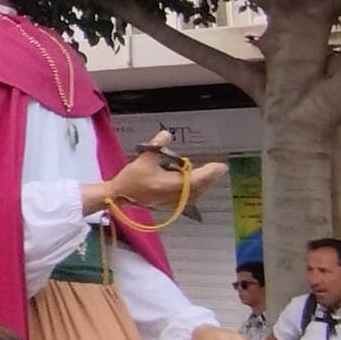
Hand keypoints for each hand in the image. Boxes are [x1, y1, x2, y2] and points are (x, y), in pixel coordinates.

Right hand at [106, 131, 225, 210]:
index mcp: (170, 185)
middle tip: (218, 169)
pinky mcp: (169, 205)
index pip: (196, 179)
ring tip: (208, 174)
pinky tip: (193, 184)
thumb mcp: (143, 158)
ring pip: (195, 194)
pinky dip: (194, 190)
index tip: (221, 166)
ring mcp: (172, 202)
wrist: (119, 196)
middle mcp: (174, 196)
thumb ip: (157, 145)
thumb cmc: (131, 179)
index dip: (210, 173)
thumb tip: (167, 134)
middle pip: (199, 187)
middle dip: (209, 178)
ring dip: (202, 184)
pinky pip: (188, 198)